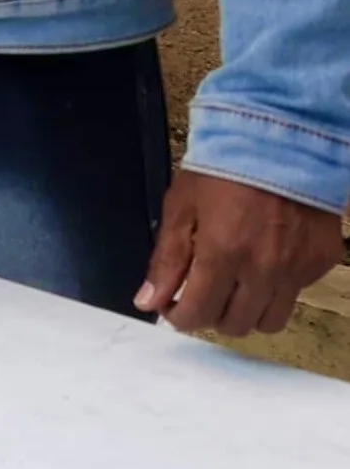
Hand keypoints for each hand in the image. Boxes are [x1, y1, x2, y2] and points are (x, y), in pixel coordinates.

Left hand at [137, 172, 346, 337]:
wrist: (281, 143)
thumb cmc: (222, 171)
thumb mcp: (181, 207)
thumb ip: (166, 259)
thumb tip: (148, 302)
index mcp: (222, 255)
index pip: (198, 314)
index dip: (179, 317)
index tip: (172, 306)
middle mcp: (263, 271)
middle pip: (234, 325)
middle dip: (210, 315)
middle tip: (201, 292)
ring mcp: (296, 270)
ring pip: (269, 320)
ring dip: (245, 312)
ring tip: (232, 287)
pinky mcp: (320, 264)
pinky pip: (294, 296)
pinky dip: (275, 291)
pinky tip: (263, 265)